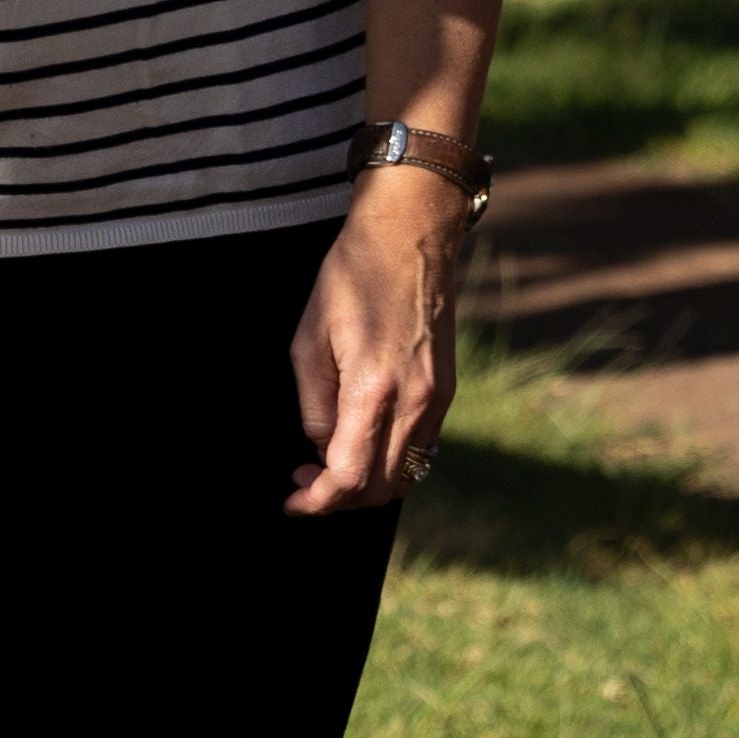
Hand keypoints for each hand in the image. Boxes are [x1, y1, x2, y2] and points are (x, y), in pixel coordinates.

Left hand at [288, 167, 471, 514]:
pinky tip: (363, 440)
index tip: (293, 501)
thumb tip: (322, 447)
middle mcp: (414, 402)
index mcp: (373, 389)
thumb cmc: (353, 276)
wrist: (411, 235)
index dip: (316, 502)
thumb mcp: (309, 338)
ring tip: (330, 464)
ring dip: (366, 485)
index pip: (348, 477)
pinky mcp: (445, 391)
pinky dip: (389, 461)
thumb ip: (315, 404)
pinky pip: (419, 449)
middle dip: (338, 499)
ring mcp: (436, 399)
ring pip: (404, 475)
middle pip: (379, 489)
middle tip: (305, 481)